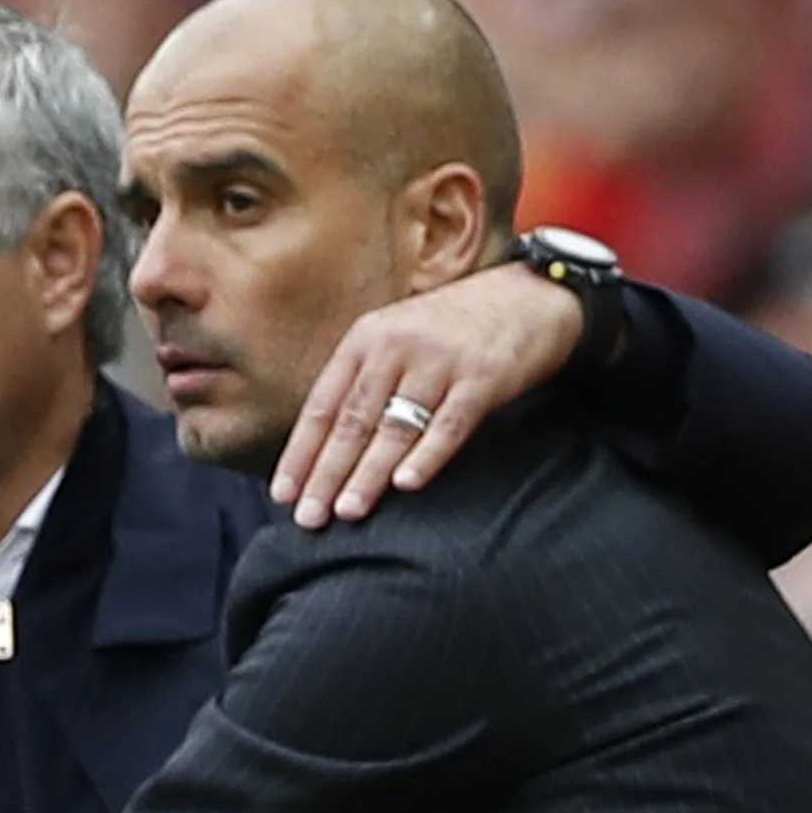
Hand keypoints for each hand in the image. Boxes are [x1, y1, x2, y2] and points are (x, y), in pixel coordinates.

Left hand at [272, 263, 583, 527]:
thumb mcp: (396, 339)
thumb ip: (363, 384)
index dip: (301, 452)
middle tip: (308, 517)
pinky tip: (406, 485)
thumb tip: (323, 450)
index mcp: (366, 339)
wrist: (529, 295)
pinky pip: (450, 424)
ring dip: (368, 474)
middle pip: (353, 421)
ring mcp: (440, 361)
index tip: (282, 494)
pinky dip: (427, 456)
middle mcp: (397, 347)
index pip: (323, 405)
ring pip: (395, 427)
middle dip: (327, 473)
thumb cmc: (452, 330)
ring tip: (347, 511)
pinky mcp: (483, 377)